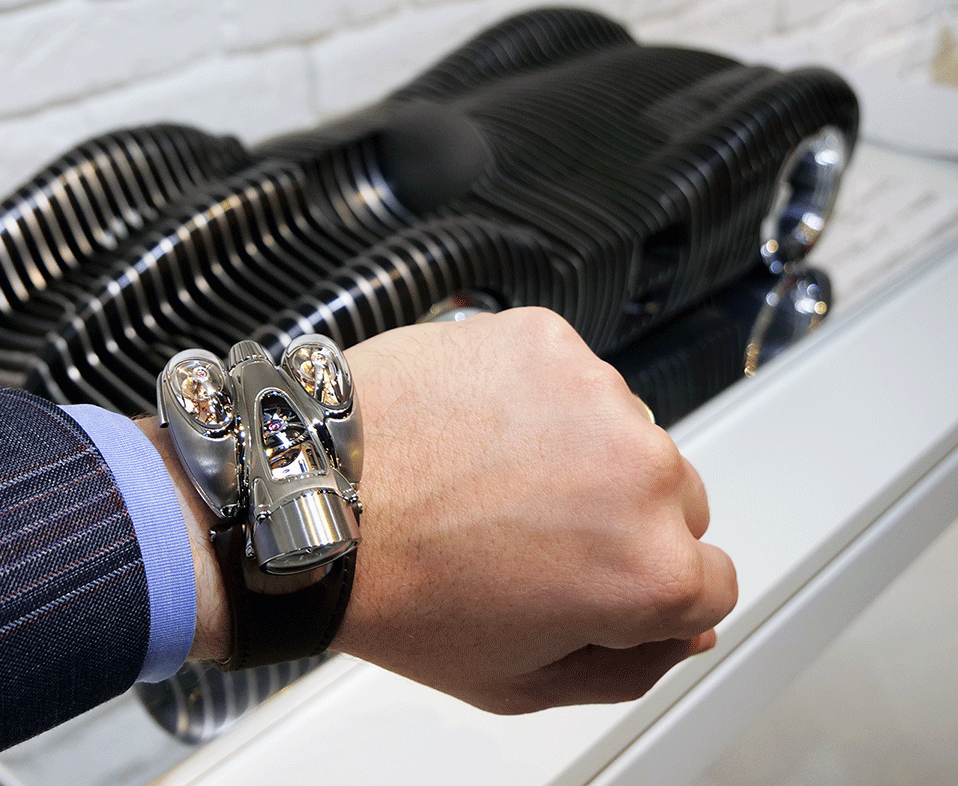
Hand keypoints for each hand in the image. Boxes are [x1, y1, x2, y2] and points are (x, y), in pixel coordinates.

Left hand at [331, 308, 736, 712]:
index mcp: (649, 569)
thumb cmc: (397, 591)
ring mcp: (595, 394)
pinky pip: (571, 378)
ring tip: (491, 478)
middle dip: (619, 522)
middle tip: (530, 533)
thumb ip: (627, 666)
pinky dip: (536, 400)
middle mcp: (641, 471)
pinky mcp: (546, 340)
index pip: (710, 584)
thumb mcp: (520, 682)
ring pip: (624, 433)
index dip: (648, 595)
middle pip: (676, 502)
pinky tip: (477, 431)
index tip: (598, 583)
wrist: (311, 497)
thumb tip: (682, 632)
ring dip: (579, 454)